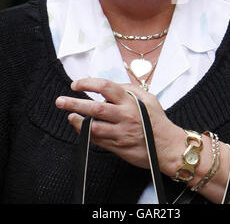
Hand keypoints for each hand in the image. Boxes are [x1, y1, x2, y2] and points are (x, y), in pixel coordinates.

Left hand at [55, 77, 183, 172]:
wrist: (168, 147)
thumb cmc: (157, 121)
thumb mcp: (148, 98)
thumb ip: (130, 89)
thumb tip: (110, 86)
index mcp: (131, 102)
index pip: (106, 87)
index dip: (88, 84)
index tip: (76, 84)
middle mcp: (124, 116)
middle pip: (95, 108)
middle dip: (74, 103)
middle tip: (60, 100)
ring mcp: (120, 133)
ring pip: (93, 127)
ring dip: (78, 121)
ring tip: (69, 115)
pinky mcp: (118, 147)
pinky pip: (97, 140)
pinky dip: (86, 133)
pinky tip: (80, 128)